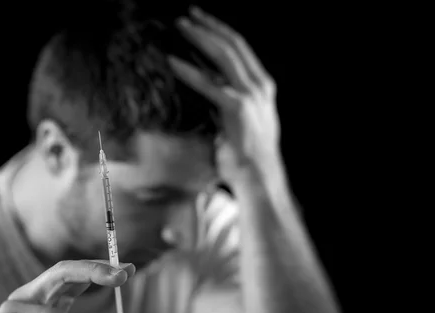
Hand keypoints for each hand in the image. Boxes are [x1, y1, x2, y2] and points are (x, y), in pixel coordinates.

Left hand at [169, 6, 281, 181]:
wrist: (258, 175)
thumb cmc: (246, 151)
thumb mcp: (239, 117)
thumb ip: (227, 97)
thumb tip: (208, 81)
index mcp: (262, 85)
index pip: (241, 48)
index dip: (220, 30)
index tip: (202, 18)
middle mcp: (259, 85)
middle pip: (232, 45)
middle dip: (208, 26)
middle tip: (186, 15)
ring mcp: (250, 95)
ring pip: (223, 56)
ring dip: (199, 38)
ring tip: (180, 27)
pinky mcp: (236, 108)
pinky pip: (209, 84)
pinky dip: (189, 71)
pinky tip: (172, 63)